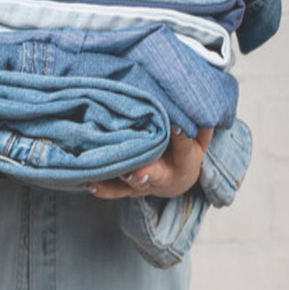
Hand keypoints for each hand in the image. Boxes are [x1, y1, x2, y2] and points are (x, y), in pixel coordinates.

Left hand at [85, 126, 212, 199]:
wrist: (178, 179)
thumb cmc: (185, 150)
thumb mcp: (199, 138)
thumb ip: (198, 123)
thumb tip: (194, 99)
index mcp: (185, 162)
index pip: (185, 148)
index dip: (181, 137)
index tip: (176, 125)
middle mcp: (164, 176)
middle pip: (156, 175)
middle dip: (146, 174)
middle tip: (138, 172)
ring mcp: (144, 184)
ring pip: (132, 185)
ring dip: (121, 181)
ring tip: (111, 174)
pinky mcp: (128, 187)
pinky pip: (115, 190)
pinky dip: (102, 188)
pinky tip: (89, 182)